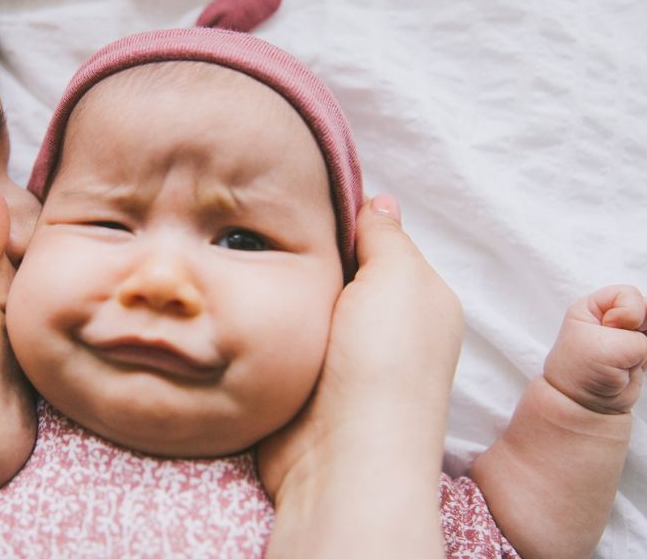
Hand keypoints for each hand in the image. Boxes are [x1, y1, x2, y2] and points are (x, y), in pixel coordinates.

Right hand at [257, 194, 462, 501]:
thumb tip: (378, 199)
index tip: (293, 189)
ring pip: (297, 298)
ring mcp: (335, 355)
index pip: (374, 238)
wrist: (342, 458)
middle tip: (253, 221)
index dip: (338, 214)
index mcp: (415, 297)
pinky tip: (234, 297)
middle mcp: (378, 325)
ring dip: (273, 285)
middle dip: (298, 248)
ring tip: (232, 252)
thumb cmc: (383, 364)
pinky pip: (274, 333)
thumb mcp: (400, 278)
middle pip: (330, 266)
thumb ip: (386, 235)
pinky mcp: (297, 379)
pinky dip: (259, 320)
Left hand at [544, 284, 646, 414]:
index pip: (627, 297)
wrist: (579, 407)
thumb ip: (631, 339)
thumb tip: (644, 344)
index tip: (621, 328)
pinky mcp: (635, 356)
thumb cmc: (582, 374)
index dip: (631, 312)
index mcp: (592, 309)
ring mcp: (624, 338)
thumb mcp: (603, 349)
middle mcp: (608, 320)